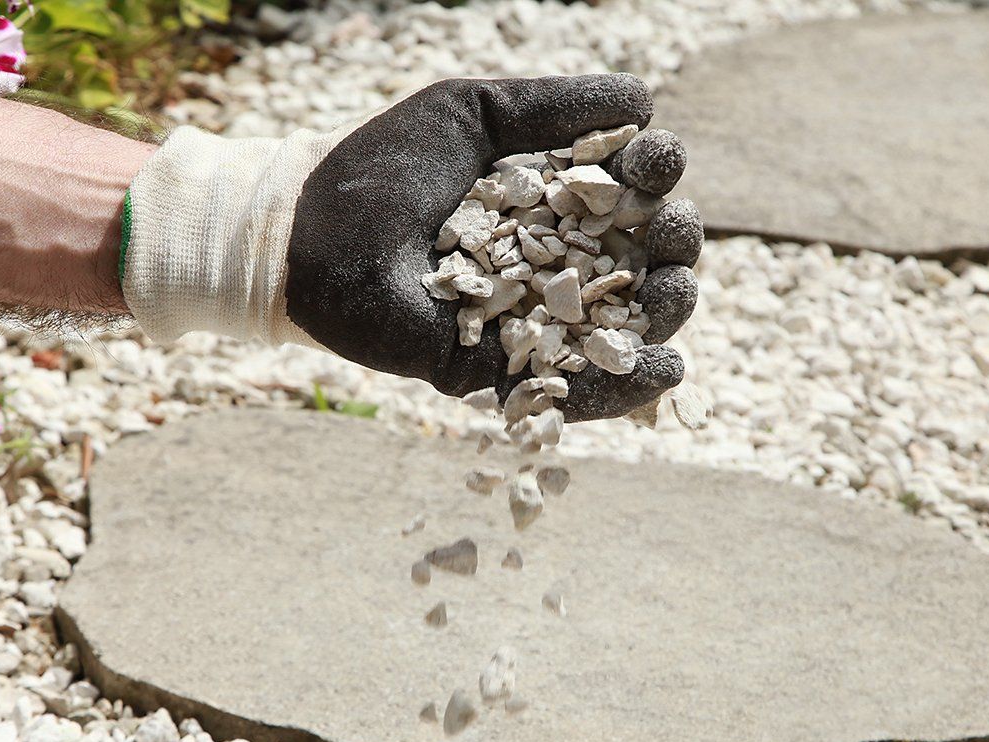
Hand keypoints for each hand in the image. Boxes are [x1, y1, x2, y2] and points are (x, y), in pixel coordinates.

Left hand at [122, 74, 700, 421]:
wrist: (315, 236)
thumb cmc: (387, 165)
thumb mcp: (474, 113)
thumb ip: (556, 106)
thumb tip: (649, 102)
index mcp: (555, 199)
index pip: (631, 189)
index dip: (657, 175)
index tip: (652, 161)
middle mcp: (555, 261)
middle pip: (646, 259)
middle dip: (674, 244)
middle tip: (669, 231)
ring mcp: (536, 322)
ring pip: (628, 327)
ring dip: (667, 312)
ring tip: (673, 293)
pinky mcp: (506, 375)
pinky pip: (580, 392)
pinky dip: (627, 388)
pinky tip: (662, 371)